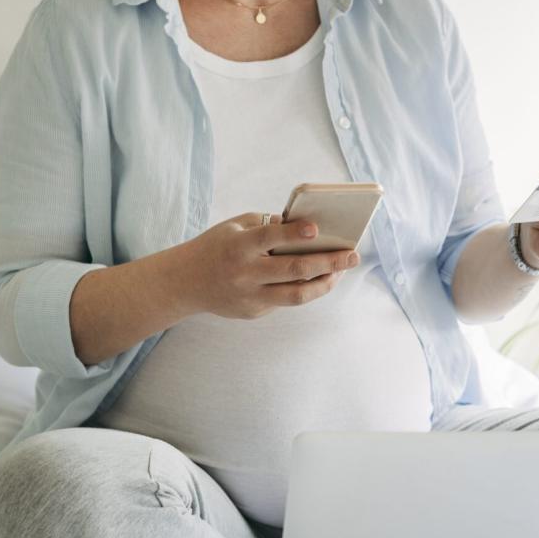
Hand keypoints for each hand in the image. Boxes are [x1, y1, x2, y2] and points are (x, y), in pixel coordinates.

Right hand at [176, 212, 359, 318]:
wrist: (185, 282)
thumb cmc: (217, 246)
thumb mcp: (235, 227)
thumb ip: (268, 225)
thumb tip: (307, 229)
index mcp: (239, 246)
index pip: (270, 238)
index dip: (294, 233)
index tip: (317, 229)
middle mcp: (245, 274)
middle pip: (294, 270)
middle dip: (328, 263)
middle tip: (353, 256)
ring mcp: (250, 297)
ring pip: (297, 295)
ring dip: (324, 283)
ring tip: (341, 272)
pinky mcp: (253, 312)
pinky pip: (284, 300)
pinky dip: (303, 288)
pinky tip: (316, 279)